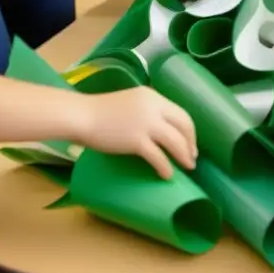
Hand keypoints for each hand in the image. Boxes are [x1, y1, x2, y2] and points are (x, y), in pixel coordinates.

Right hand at [74, 88, 196, 178]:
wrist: (81, 116)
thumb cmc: (100, 112)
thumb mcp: (131, 103)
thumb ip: (147, 110)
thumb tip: (160, 129)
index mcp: (153, 97)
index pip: (181, 113)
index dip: (189, 130)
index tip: (190, 143)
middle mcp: (154, 107)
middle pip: (184, 125)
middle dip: (191, 143)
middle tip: (192, 158)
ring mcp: (146, 124)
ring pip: (175, 141)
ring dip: (184, 156)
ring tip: (187, 167)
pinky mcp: (137, 140)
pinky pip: (158, 157)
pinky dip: (166, 167)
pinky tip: (168, 175)